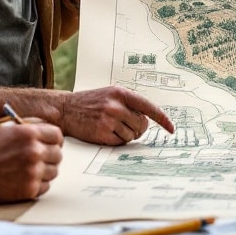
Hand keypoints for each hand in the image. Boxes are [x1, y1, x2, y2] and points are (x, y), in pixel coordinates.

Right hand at [0, 120, 63, 201]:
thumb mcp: (5, 130)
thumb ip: (27, 127)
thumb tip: (44, 127)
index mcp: (29, 134)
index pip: (57, 135)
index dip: (55, 141)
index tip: (52, 145)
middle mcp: (34, 151)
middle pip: (58, 154)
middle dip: (50, 157)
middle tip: (40, 160)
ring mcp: (33, 171)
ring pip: (53, 171)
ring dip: (45, 172)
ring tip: (29, 171)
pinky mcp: (30, 189)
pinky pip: (46, 186)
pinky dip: (38, 185)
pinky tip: (26, 181)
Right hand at [59, 86, 174, 145]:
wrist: (64, 109)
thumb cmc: (89, 103)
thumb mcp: (110, 94)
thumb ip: (128, 102)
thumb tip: (149, 118)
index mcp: (121, 93)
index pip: (148, 106)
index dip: (162, 119)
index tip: (171, 129)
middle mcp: (116, 105)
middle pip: (142, 124)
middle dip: (138, 128)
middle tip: (127, 126)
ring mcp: (108, 119)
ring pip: (132, 135)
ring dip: (126, 135)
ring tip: (112, 127)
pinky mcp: (102, 132)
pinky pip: (120, 142)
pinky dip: (116, 140)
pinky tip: (105, 133)